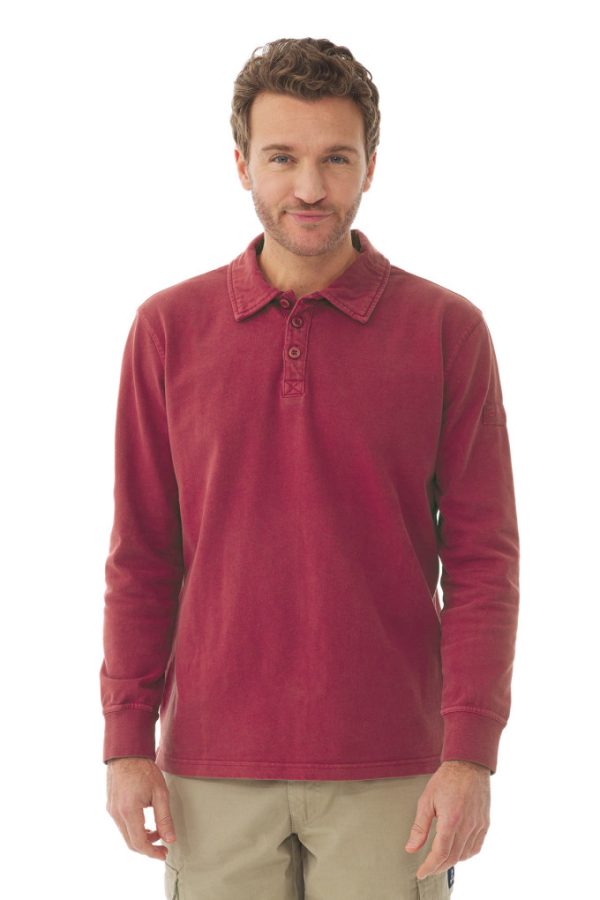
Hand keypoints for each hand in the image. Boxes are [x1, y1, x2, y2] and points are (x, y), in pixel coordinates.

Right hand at [106, 757, 176, 860]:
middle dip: (147, 848)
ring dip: (141, 838)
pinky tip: (145, 823)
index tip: (163, 854)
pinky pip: (121, 825)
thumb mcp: (160, 793)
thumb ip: (164, 818)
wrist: (126, 752)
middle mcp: (116, 814)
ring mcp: (111, 810)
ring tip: (157, 831)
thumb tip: (170, 839)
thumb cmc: (144, 769)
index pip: (139, 843)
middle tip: (162, 847)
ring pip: (125, 834)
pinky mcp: (110, 806)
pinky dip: (134, 829)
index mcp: (129, 811)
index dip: (152, 852)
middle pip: (131, 842)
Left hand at [404, 760, 490, 878]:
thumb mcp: (427, 800)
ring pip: (465, 854)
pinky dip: (465, 854)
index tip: (421, 872)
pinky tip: (456, 851)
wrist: (468, 765)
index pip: (440, 853)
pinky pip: (476, 847)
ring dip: (451, 861)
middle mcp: (467, 825)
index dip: (430, 866)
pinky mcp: (485, 823)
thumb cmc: (446, 780)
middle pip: (452, 857)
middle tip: (428, 869)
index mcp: (451, 819)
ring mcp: (478, 825)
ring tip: (439, 860)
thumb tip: (411, 848)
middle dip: (438, 867)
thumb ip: (419, 827)